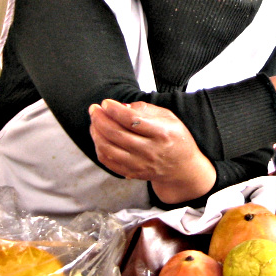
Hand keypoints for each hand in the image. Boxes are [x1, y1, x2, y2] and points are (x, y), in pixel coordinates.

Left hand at [88, 99, 215, 202]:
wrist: (182, 168)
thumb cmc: (175, 138)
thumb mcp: (169, 118)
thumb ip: (146, 109)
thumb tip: (122, 106)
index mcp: (161, 133)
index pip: (132, 120)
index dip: (115, 110)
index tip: (105, 103)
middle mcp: (150, 151)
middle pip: (116, 134)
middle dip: (100, 119)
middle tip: (94, 109)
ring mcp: (140, 164)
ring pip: (108, 149)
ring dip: (96, 133)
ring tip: (94, 122)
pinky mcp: (132, 173)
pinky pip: (108, 161)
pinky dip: (99, 148)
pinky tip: (99, 137)